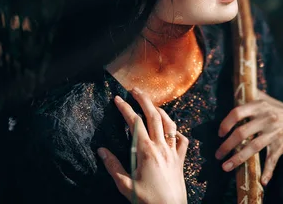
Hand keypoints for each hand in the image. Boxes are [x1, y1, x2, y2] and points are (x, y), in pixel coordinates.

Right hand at [97, 88, 188, 203]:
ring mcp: (173, 152)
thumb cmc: (147, 200)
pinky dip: (176, 130)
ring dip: (160, 111)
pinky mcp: (181, 159)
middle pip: (154, 116)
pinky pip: (182, 139)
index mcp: (146, 151)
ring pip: (169, 124)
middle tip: (135, 90)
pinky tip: (171, 129)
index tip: (117, 99)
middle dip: (144, 100)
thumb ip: (114, 166)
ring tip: (151, 104)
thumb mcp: (125, 186)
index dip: (125, 109)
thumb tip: (101, 151)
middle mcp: (162, 147)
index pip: (135, 123)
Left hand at [215, 90, 282, 185]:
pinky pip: (273, 159)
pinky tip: (262, 181)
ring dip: (238, 158)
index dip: (225, 123)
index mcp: (260, 106)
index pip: (238, 112)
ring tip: (226, 167)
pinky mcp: (282, 144)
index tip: (219, 133)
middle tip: (217, 155)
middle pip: (242, 132)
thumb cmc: (278, 111)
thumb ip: (251, 94)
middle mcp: (267, 118)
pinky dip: (268, 170)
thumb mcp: (266, 100)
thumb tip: (233, 81)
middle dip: (227, 145)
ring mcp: (275, 132)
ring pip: (254, 147)